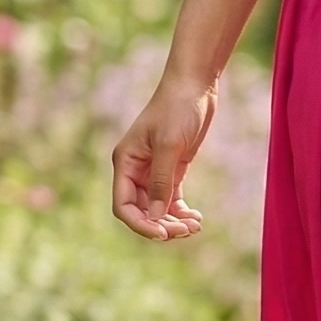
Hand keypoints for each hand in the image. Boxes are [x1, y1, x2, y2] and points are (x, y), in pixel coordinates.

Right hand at [111, 79, 214, 241]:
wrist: (195, 86)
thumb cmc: (177, 109)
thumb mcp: (169, 146)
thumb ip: (160, 182)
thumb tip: (154, 217)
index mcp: (124, 162)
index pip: (123, 205)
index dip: (140, 224)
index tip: (163, 234)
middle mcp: (135, 169)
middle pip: (141, 210)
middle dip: (161, 224)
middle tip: (187, 231)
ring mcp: (153, 170)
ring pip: (157, 207)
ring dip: (174, 221)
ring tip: (195, 226)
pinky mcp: (172, 168)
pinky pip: (171, 198)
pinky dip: (181, 211)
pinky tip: (197, 218)